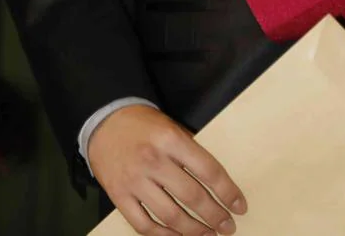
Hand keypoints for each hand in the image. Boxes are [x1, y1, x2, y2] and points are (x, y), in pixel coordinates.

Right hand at [88, 104, 246, 234]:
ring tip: (209, 235)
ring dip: (194, 231)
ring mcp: (134, 181)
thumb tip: (215, 182)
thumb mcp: (171, 127)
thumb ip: (190, 151)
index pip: (208, 170)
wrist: (105, 121)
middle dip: (215, 215)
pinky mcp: (119, 196)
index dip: (227, 191)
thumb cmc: (144, 124)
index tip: (239, 205)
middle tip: (228, 226)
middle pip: (192, 196)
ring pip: (170, 216)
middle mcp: (153, 161)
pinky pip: (144, 225)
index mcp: (171, 139)